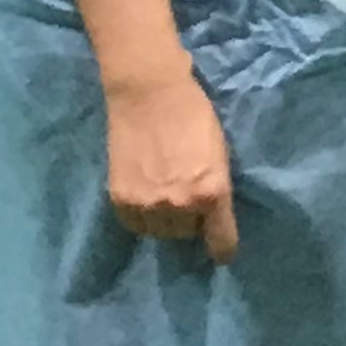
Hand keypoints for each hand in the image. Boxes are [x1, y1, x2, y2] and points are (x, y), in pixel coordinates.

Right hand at [103, 65, 237, 262]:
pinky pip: (136, 226)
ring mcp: (149, 204)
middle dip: (191, 219)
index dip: (223, 248)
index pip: (222, 242)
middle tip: (186, 194)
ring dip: (165, 219)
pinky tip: (146, 191)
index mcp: (212, 191)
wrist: (149, 93)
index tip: (221, 251)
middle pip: (188, 234)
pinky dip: (142, 215)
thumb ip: (215, 188)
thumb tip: (210, 218)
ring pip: (161, 233)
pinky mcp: (121, 200)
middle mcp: (181, 204)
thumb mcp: (219, 154)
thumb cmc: (194, 115)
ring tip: (164, 191)